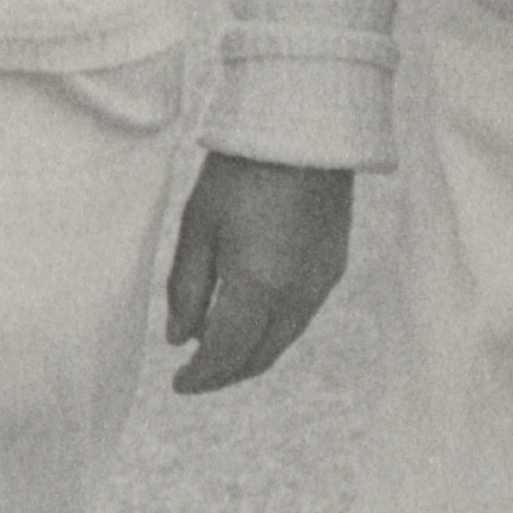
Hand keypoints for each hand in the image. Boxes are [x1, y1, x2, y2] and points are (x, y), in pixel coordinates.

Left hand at [165, 152, 352, 394]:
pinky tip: (254, 315)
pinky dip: (275, 328)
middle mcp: (296, 296)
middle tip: (197, 374)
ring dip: (251, 353)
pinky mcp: (334, 266)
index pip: (224, 355)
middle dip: (225, 374)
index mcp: (257, 288)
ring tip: (220, 346)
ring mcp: (321, 283)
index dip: (200, 377)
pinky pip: (302, 315)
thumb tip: (178, 339)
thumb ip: (186, 288)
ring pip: (283, 340)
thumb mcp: (198, 226)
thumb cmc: (241, 171)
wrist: (304, 128)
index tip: (178, 385)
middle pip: (258, 357)